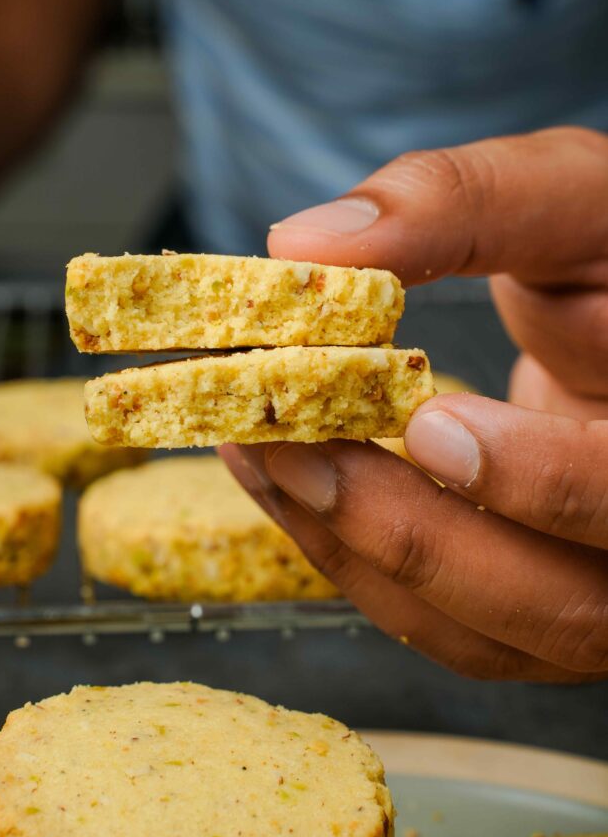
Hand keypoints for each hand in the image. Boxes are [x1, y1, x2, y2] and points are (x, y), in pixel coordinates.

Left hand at [221, 127, 607, 680]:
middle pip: (562, 606)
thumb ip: (463, 204)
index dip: (545, 481)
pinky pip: (445, 626)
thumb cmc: (607, 257)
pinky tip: (287, 488)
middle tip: (296, 450)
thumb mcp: (570, 200)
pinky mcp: (531, 608)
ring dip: (358, 556)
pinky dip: (356, 565)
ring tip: (263, 458)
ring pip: (487, 636)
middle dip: (412, 536)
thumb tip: (308, 245)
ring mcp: (595, 594)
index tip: (429, 426)